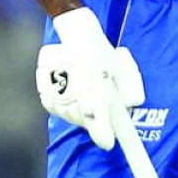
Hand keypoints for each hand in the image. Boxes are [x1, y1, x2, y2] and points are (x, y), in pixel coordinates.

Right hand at [36, 7, 144, 149]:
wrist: (75, 34)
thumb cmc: (100, 51)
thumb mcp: (122, 66)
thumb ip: (130, 87)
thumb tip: (132, 103)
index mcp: (95, 93)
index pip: (98, 125)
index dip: (104, 136)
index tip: (109, 142)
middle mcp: (75, 98)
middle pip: (85, 121)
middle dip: (95, 118)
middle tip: (100, 103)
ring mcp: (57, 97)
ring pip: (71, 115)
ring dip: (80, 111)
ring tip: (86, 92)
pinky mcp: (46, 94)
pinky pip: (57, 108)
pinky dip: (66, 105)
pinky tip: (73, 91)